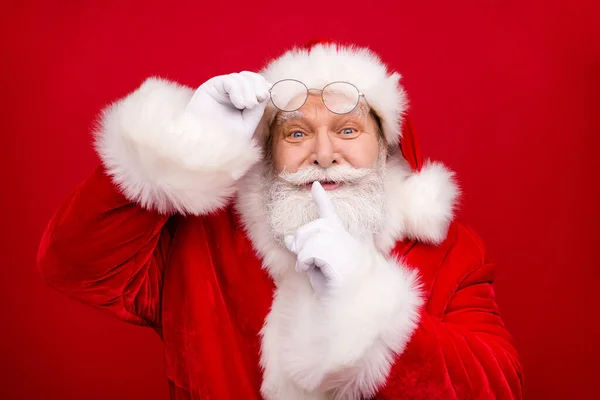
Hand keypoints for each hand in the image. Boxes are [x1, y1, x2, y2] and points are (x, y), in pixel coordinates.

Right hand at [185, 71, 269, 138]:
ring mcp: (221, 90)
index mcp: (241, 101)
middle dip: (258, 85)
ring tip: (246, 106)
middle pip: (250, 78)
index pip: (256, 85)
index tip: (265, 96)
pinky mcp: (211, 87)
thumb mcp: (248, 123)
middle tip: (260, 98)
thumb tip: (268, 87)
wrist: (206, 145)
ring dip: (248, 90)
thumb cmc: (225, 139)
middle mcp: (231, 94)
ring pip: (241, 78)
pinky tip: (239, 103)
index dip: (262, 85)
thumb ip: (258, 107)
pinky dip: (237, 89)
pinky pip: (229, 81)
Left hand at [284, 182, 370, 296]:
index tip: (315, 185)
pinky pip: (310, 252)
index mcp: (342, 237)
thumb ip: (304, 249)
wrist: (352, 304)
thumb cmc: (335, 286)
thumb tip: (288, 237)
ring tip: (311, 268)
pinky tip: (311, 271)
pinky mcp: (341, 259)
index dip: (322, 198)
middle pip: (311, 227)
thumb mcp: (316, 265)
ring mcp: (345, 247)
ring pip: (308, 240)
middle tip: (305, 261)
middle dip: (301, 242)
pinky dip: (304, 262)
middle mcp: (345, 238)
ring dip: (303, 256)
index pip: (330, 213)